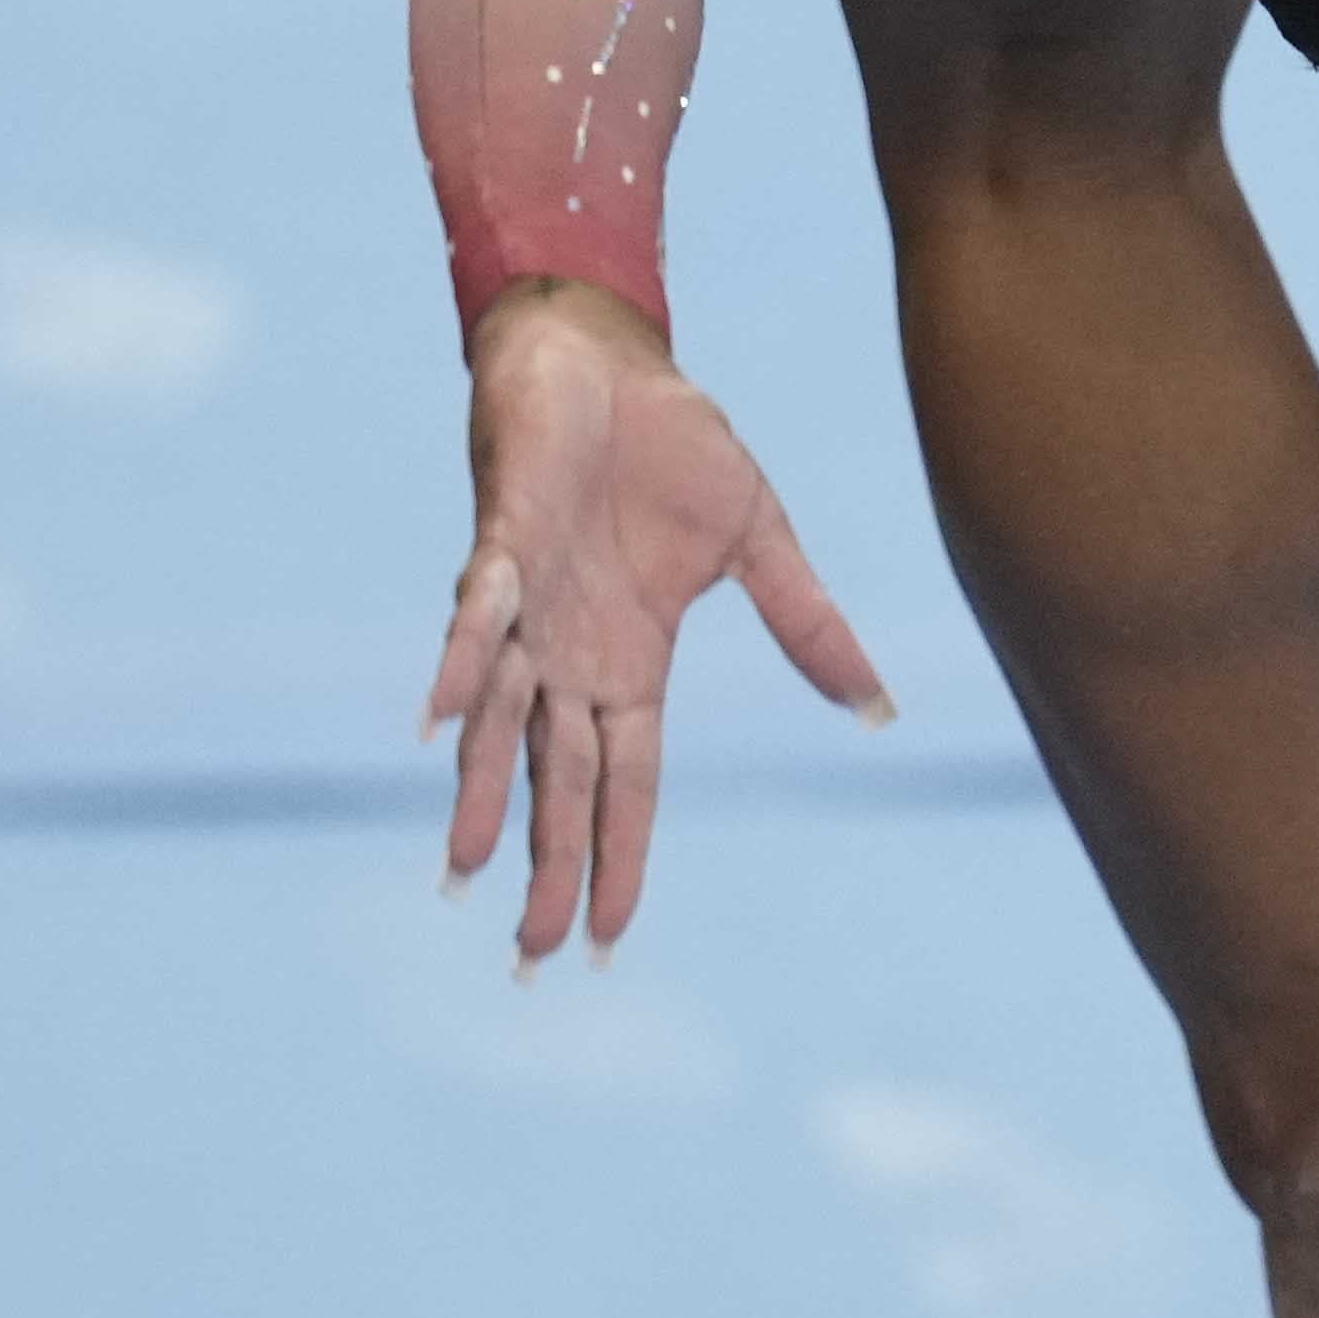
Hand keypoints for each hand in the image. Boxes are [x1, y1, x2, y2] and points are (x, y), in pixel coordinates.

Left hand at [424, 280, 889, 959]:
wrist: (604, 355)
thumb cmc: (671, 445)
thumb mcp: (759, 540)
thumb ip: (807, 627)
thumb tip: (878, 710)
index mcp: (631, 663)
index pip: (624, 787)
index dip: (616, 862)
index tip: (606, 944)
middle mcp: (570, 655)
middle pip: (558, 786)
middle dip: (547, 871)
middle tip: (531, 962)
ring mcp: (528, 608)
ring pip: (501, 727)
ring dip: (484, 799)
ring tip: (465, 874)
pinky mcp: (500, 542)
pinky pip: (478, 613)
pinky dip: (462, 664)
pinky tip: (440, 720)